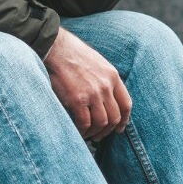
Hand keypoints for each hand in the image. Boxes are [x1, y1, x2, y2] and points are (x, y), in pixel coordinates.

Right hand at [44, 27, 131, 142]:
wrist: (56, 48)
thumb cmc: (73, 55)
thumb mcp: (98, 63)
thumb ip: (105, 80)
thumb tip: (106, 101)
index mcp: (112, 76)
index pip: (126, 104)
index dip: (124, 120)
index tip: (119, 128)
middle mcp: (106, 86)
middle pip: (115, 116)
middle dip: (108, 130)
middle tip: (100, 135)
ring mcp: (92, 93)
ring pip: (102, 122)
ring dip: (96, 132)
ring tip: (89, 134)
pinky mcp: (77, 99)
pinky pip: (85, 123)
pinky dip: (83, 130)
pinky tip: (79, 131)